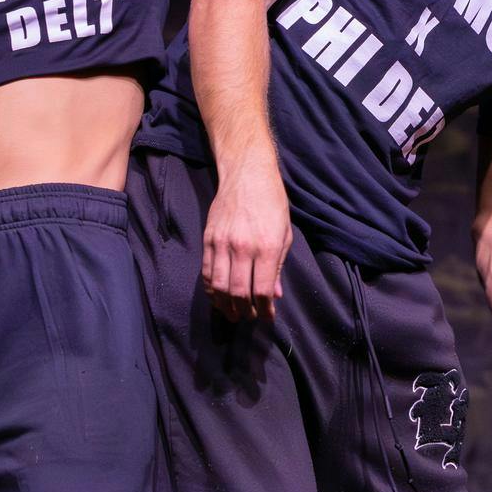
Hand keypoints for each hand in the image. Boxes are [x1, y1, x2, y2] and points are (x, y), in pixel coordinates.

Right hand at [200, 162, 294, 320]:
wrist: (247, 173)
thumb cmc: (272, 202)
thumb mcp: (284, 233)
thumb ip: (277, 266)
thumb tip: (275, 295)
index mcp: (266, 246)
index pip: (262, 290)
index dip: (265, 309)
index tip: (267, 317)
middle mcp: (242, 247)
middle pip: (238, 292)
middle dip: (245, 311)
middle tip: (249, 317)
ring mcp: (222, 243)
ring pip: (219, 286)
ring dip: (225, 305)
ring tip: (233, 313)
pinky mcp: (208, 239)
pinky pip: (207, 272)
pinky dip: (212, 290)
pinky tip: (218, 297)